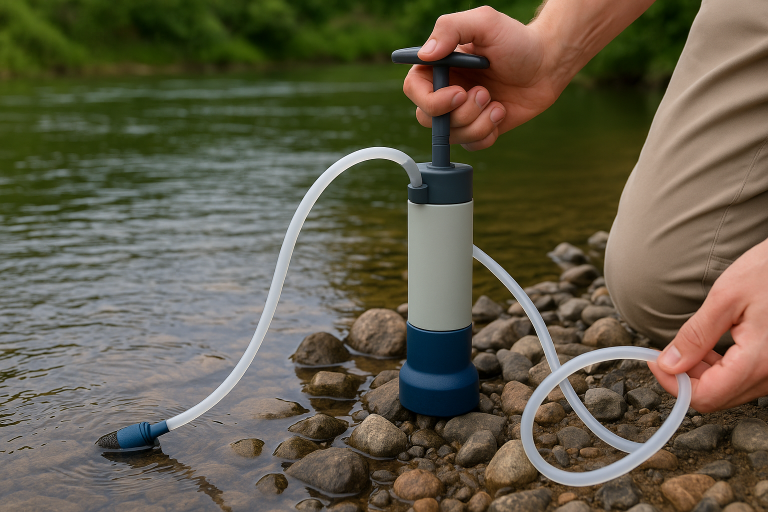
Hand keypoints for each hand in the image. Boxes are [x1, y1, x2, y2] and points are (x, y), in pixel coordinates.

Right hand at [403, 6, 568, 150]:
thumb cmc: (517, 40)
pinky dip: (487, 132)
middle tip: (485, 93)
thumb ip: (450, 28)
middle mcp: (445, 90)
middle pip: (428, 118)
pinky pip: (471, 145)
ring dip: (477, 121)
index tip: (459, 93)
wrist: (548, 64)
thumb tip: (425, 54)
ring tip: (496, 102)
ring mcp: (461, 112)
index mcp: (438, 66)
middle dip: (460, 113)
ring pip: (451, 135)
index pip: (413, 90)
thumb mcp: (484, 22)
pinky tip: (501, 112)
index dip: (432, 99)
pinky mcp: (479, 128)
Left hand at [648, 238, 767, 411]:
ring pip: (729, 390)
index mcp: (759, 362)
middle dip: (686, 377)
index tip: (655, 362)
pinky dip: (721, 367)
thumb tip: (668, 364)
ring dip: (703, 372)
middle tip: (669, 350)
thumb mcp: (726, 297)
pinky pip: (744, 379)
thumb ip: (695, 335)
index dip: (672, 383)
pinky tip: (713, 346)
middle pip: (717, 397)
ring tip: (692, 344)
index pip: (705, 397)